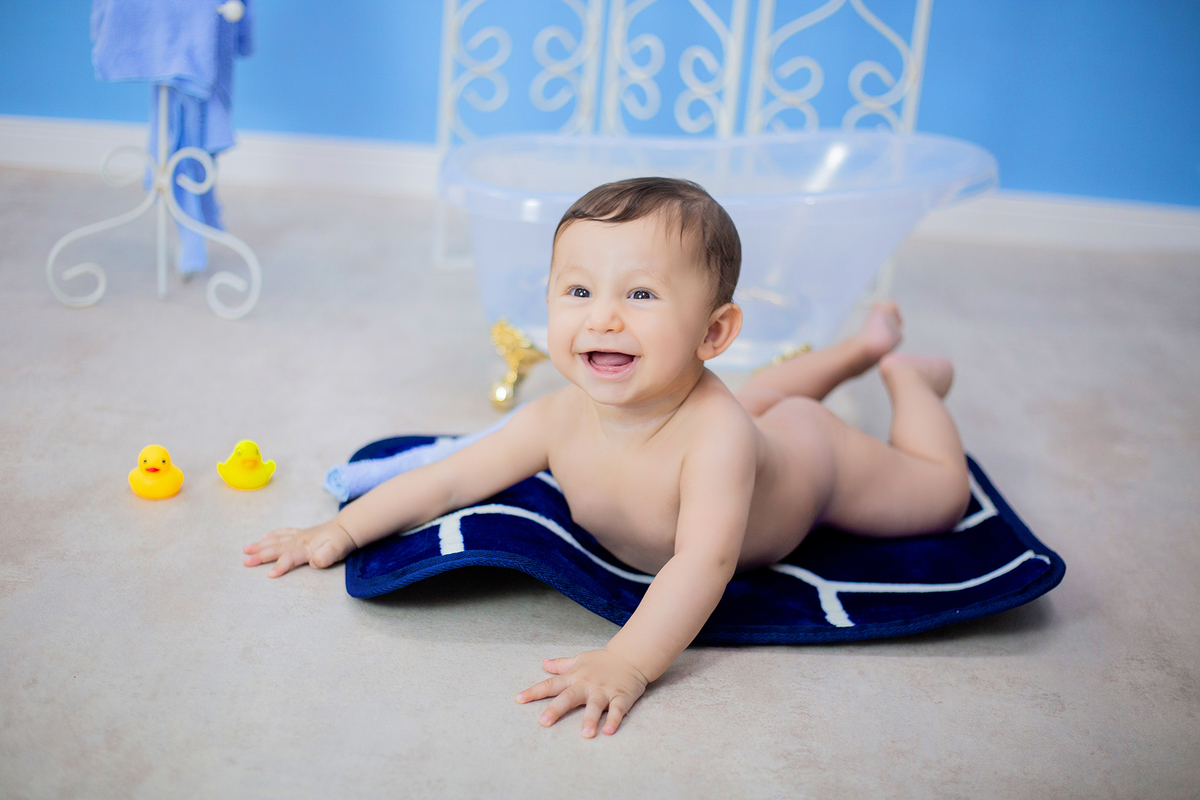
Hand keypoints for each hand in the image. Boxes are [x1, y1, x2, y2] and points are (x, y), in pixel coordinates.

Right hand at [242, 520, 357, 576]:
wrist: (346, 528)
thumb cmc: (340, 542)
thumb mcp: (336, 551)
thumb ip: (325, 557)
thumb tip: (314, 562)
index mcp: (306, 547)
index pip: (289, 557)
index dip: (280, 566)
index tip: (270, 575)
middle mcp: (299, 540)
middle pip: (276, 548)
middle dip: (260, 556)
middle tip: (245, 562)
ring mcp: (298, 536)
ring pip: (276, 540)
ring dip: (260, 545)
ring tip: (246, 549)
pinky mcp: (301, 533)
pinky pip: (284, 532)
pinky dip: (273, 535)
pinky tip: (265, 537)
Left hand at [515, 649, 647, 736]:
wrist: (631, 656)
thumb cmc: (603, 661)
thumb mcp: (580, 659)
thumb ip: (561, 664)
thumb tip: (543, 663)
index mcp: (575, 676)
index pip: (551, 684)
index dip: (534, 691)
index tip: (518, 699)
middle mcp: (587, 684)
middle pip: (569, 697)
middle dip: (556, 709)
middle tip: (543, 722)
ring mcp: (604, 691)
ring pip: (595, 706)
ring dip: (590, 720)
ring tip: (585, 734)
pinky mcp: (621, 697)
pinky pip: (618, 710)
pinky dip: (614, 720)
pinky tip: (608, 731)